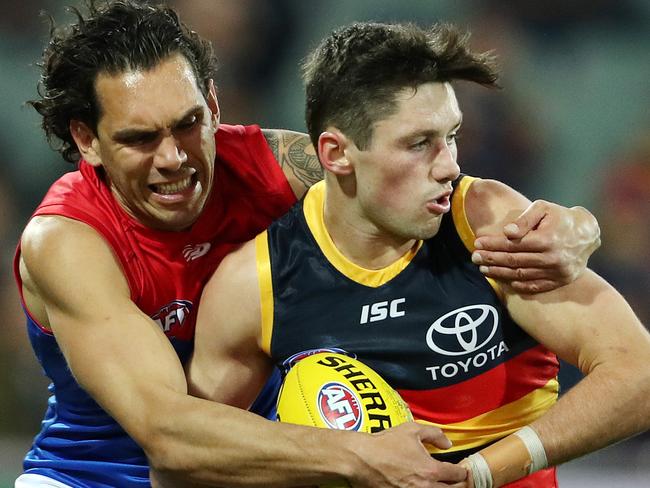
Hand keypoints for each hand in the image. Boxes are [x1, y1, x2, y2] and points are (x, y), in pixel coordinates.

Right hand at [348, 422, 467, 487]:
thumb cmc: (385, 443)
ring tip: (440, 484)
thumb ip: (434, 434)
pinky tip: (423, 486)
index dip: (462, 471)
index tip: (460, 469)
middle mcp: (426, 487)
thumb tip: (447, 442)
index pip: (458, 475)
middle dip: (457, 485)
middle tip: (455, 480)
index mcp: (431, 470)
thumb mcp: (411, 430)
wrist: (362, 459)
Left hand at [471, 200, 600, 292]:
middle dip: (491, 260)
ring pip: (521, 275)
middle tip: (475, 258)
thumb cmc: (560, 217)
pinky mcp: (560, 281)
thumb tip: (507, 232)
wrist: (588, 233)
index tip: (477, 243)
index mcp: (547, 239)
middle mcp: (552, 259)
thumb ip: (524, 219)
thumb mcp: (543, 208)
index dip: (492, 245)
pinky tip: (503, 279)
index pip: (512, 245)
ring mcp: (557, 272)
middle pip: (514, 261)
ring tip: (483, 269)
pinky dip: (517, 284)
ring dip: (499, 273)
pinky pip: (534, 286)